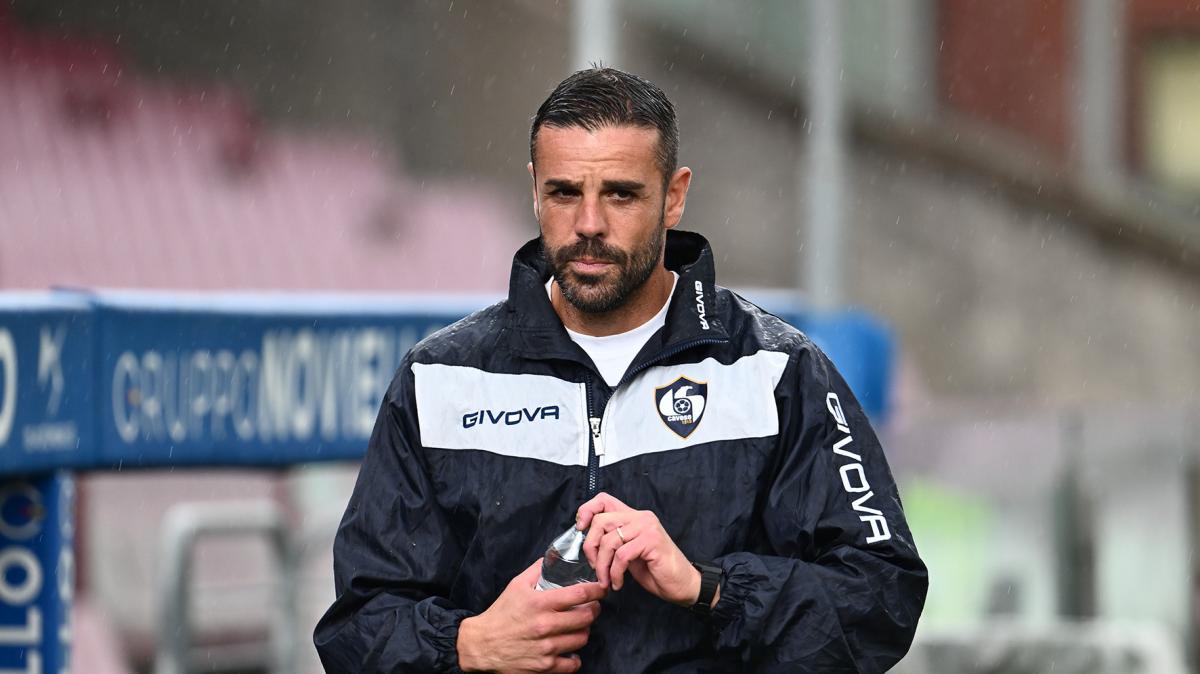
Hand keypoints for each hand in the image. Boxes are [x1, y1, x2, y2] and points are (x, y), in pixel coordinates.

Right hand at [457, 560, 605, 672]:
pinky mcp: (544, 667)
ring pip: (582, 638)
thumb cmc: (500, 614)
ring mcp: (546, 648)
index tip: (601, 589)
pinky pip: (572, 664)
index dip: (597, 590)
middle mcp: (545, 625)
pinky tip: (569, 651)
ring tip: (578, 627)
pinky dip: (574, 658)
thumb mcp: (516, 586)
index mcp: (540, 603)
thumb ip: (537, 571)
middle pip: (586, 617)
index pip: (580, 594)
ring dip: (584, 632)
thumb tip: (552, 558)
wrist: (481, 645)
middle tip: (591, 608)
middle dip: (593, 611)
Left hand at [576, 492, 700, 606]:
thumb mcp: (628, 552)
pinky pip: (622, 555)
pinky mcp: (652, 542)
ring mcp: (647, 528)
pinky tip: (618, 583)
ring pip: (609, 541)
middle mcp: (640, 517)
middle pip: (601, 520)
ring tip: (607, 581)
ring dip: (603, 566)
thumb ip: (613, 540)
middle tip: (595, 567)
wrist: (682, 584)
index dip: (586, 510)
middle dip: (591, 547)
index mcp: (634, 516)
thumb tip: (586, 540)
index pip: (603, 500)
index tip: (580, 529)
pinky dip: (615, 573)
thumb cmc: (655, 570)